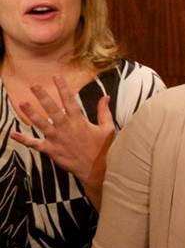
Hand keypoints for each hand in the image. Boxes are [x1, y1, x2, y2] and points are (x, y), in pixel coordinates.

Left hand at [9, 76, 113, 204]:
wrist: (97, 170)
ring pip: (42, 124)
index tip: (56, 77)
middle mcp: (66, 128)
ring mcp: (57, 139)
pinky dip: (24, 139)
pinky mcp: (51, 150)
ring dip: (31, 113)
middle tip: (34, 85)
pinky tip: (13, 134)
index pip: (70, 101)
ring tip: (22, 103)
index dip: (63, 88)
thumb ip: (104, 111)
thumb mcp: (108, 128)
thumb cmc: (103, 149)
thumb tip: (106, 97)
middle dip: (43, 96)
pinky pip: (35, 144)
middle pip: (53, 109)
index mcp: (79, 121)